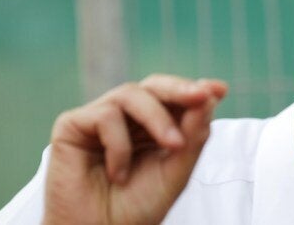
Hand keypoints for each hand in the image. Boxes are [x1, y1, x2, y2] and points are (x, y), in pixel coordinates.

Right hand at [43, 74, 227, 223]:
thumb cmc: (136, 207)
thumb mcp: (176, 170)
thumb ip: (194, 134)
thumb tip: (210, 95)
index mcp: (153, 126)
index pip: (174, 97)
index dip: (196, 89)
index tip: (220, 90)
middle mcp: (127, 117)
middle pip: (154, 87)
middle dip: (180, 90)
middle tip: (201, 96)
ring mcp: (99, 118)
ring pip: (132, 93)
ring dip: (158, 118)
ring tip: (174, 147)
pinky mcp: (73, 126)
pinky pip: (105, 116)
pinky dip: (120, 145)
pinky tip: (120, 174)